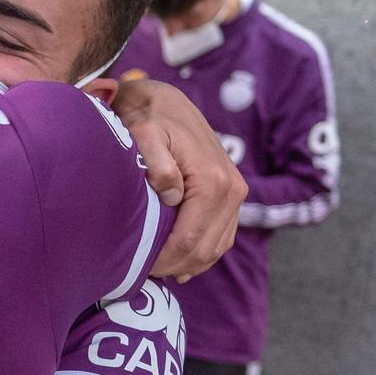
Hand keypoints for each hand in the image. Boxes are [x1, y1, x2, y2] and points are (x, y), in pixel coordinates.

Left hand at [108, 78, 244, 280]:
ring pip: (216, 247)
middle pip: (205, 249)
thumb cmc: (148, 117)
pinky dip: (203, 253)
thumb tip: (171, 194)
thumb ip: (156, 161)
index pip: (190, 239)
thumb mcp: (144, 133)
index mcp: (213, 181)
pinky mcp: (232, 195)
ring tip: (157, 270)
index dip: (165, 260)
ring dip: (189, 264)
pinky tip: (180, 264)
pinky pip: (222, 236)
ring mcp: (236, 194)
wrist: (165, 101)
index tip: (138, 267)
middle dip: (175, 266)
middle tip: (142, 273)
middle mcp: (232, 190)